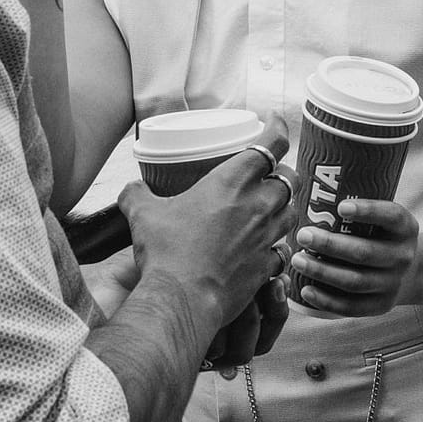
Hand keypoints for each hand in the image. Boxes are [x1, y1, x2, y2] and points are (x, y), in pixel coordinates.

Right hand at [118, 134, 297, 362]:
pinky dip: (277, 246)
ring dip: (284, 207)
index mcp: (233, 181)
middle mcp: (258, 205)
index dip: (278, 129)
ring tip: (272, 208)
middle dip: (284, 172)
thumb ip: (137, 195)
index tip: (275, 122)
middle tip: (272, 173)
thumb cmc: (166, 252)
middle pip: (289, 178)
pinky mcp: (267, 266)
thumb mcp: (143, 214)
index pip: (271, 144)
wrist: (182, 299)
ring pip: (291, 212)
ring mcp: (266, 236)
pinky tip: (267, 248)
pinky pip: (282, 251)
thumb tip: (131, 190)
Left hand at [291, 199, 418, 317]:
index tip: (340, 205)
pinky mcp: (380, 305)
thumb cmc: (384, 236)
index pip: (391, 216)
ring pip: (354, 281)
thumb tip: (312, 187)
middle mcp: (403, 256)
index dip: (367, 211)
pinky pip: (352, 307)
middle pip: (364, 253)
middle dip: (330, 244)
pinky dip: (327, 300)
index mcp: (405, 228)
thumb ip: (362, 208)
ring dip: (322, 271)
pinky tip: (306, 289)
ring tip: (298, 260)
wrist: (414, 272)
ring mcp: (392, 284)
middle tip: (303, 235)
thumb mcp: (387, 219)